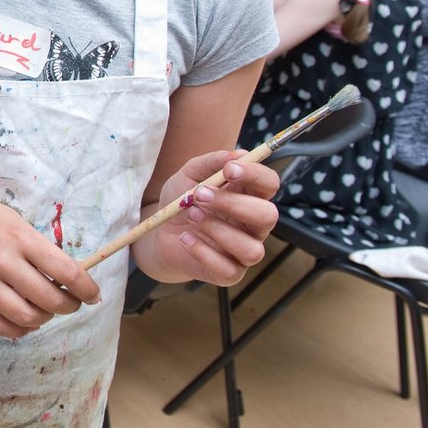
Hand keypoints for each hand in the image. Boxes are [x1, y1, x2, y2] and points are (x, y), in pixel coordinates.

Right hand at [0, 187, 99, 338]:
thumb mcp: (15, 221)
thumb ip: (39, 249)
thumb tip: (69, 279)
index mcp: (20, 238)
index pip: (66, 271)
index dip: (87, 288)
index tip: (93, 294)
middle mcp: (1, 261)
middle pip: (49, 299)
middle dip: (69, 306)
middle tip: (71, 303)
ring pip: (25, 317)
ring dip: (44, 319)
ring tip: (45, 310)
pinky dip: (19, 330)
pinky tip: (25, 321)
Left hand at [149, 150, 278, 285]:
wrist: (159, 235)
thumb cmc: (180, 202)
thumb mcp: (187, 176)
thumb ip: (210, 163)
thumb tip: (237, 153)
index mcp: (249, 196)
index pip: (269, 184)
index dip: (255, 175)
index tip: (229, 169)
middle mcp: (253, 225)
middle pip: (268, 216)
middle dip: (233, 204)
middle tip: (199, 195)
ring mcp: (243, 251)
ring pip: (251, 248)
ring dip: (217, 229)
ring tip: (190, 216)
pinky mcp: (230, 273)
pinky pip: (228, 269)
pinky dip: (203, 252)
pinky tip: (185, 238)